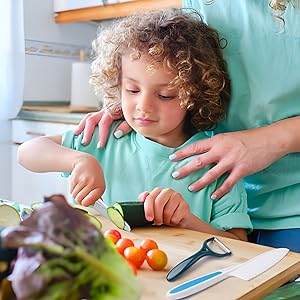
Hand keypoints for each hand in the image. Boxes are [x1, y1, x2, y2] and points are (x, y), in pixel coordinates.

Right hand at [70, 155, 105, 205]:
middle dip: (79, 200)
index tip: (85, 202)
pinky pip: (70, 190)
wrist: (88, 163)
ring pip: (74, 195)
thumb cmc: (94, 177)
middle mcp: (91, 183)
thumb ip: (95, 197)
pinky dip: (72, 190)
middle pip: (79, 199)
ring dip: (76, 195)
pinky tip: (77, 185)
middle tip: (82, 197)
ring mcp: (82, 180)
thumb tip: (90, 205)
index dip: (85, 203)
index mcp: (99, 187)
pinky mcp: (74, 178)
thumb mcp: (99, 186)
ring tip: (81, 189)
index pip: (89, 200)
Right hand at [74, 110, 131, 147]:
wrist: (133, 104)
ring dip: (81, 126)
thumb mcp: (132, 120)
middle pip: (91, 120)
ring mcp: (102, 111)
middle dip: (87, 132)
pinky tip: (79, 131)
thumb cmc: (133, 114)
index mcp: (113, 111)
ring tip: (76, 135)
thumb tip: (116, 135)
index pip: (104, 123)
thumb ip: (125, 126)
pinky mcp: (101, 113)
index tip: (100, 146)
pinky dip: (83, 123)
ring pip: (88, 117)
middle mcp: (105, 110)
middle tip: (85, 143)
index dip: (101, 135)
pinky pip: (89, 117)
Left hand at [139, 187, 190, 225]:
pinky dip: (173, 222)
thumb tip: (142, 198)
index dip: (148, 209)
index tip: (148, 218)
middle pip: (159, 203)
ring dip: (165, 220)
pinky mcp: (185, 205)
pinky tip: (173, 220)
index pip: (150, 197)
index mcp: (158, 191)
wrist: (180, 220)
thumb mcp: (152, 209)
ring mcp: (177, 196)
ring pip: (167, 212)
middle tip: (157, 222)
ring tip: (166, 220)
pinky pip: (175, 217)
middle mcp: (168, 191)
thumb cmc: (163, 214)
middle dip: (157, 216)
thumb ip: (145, 202)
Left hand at [170, 128, 284, 198]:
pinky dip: (220, 191)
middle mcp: (221, 150)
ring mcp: (231, 161)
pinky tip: (213, 197)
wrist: (269, 139)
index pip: (195, 147)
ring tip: (190, 188)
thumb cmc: (248, 138)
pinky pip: (228, 183)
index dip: (182, 153)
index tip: (171, 158)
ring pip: (211, 174)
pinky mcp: (241, 170)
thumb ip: (216, 145)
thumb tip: (204, 152)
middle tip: (175, 175)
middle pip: (199, 161)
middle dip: (185, 169)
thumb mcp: (228, 137)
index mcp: (217, 141)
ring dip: (199, 183)